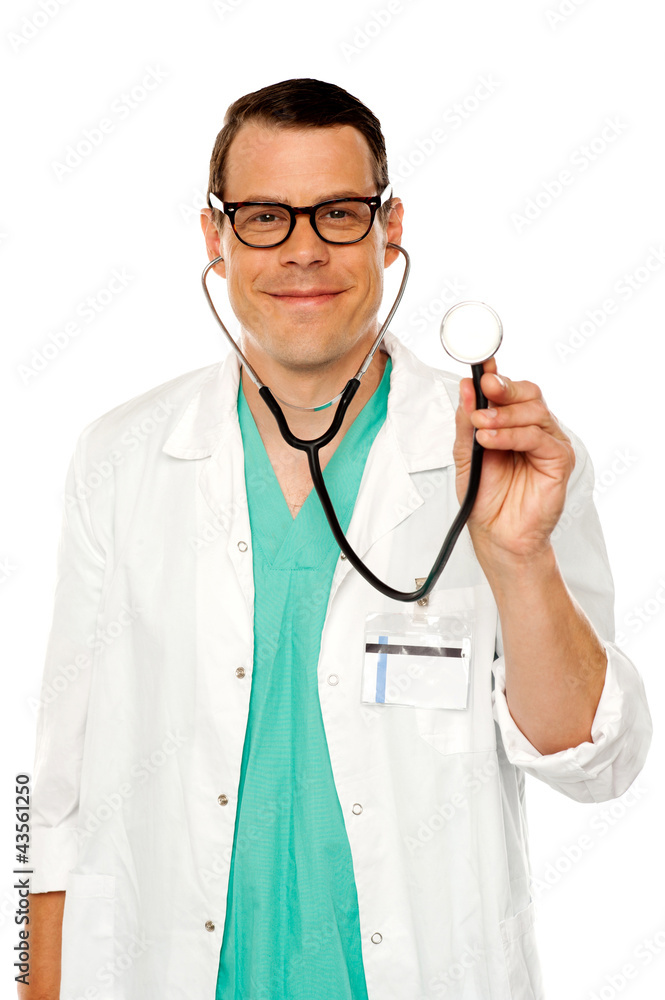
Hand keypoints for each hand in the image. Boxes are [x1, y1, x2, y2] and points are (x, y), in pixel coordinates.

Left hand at [454, 356, 575, 564]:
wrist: (496, 534)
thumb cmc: (485, 497)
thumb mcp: (465, 454)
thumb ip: (467, 422)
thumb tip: (466, 388)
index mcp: (513, 423)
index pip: (510, 390)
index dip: (497, 375)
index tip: (481, 367)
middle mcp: (534, 429)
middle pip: (528, 393)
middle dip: (503, 388)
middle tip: (483, 389)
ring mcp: (549, 443)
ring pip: (534, 411)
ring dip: (503, 414)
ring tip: (481, 426)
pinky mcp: (558, 460)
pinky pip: (538, 437)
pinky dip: (512, 435)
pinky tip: (491, 439)